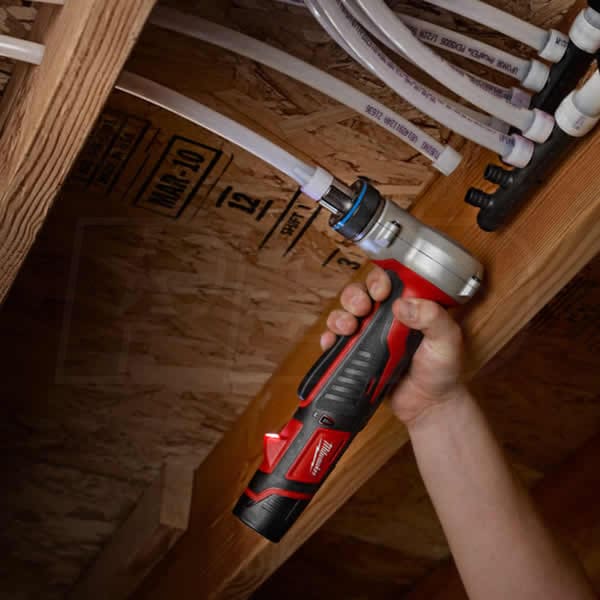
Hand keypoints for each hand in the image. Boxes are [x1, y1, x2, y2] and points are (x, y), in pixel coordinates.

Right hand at [320, 267, 464, 424]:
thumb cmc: (442, 371)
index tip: (381, 291)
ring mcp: (368, 336)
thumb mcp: (447, 340)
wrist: (428, 407)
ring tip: (348, 328)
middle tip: (362, 309)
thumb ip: (433, 318)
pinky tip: (332, 342)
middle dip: (354, 297)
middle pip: (359, 294)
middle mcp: (384, 318)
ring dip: (340, 316)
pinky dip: (329, 339)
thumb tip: (403, 304)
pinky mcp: (355, 355)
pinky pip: (335, 342)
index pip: (387, 282)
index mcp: (407, 307)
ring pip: (344, 314)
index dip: (378, 280)